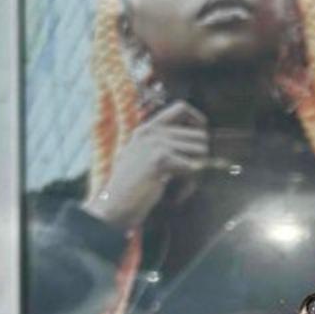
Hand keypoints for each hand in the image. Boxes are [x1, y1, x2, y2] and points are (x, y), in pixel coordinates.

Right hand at [89, 103, 209, 232]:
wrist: (113, 205)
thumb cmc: (131, 186)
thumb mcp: (143, 157)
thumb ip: (164, 145)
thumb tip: (201, 142)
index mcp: (147, 129)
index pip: (181, 108)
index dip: (197, 119)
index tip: (201, 135)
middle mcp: (152, 132)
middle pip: (199, 135)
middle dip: (200, 157)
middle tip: (189, 176)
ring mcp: (156, 144)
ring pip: (201, 151)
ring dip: (198, 171)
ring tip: (183, 185)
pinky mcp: (161, 159)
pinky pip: (194, 167)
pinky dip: (191, 184)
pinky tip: (179, 193)